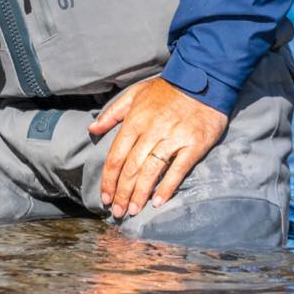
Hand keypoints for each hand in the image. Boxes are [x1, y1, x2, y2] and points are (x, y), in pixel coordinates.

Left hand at [88, 77, 227, 219]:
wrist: (202, 81)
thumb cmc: (166, 91)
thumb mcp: (134, 95)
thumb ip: (112, 114)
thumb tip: (91, 129)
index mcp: (134, 120)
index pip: (116, 155)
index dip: (109, 179)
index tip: (104, 196)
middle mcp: (151, 131)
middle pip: (131, 167)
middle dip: (121, 192)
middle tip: (116, 212)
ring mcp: (173, 139)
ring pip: (151, 171)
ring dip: (139, 194)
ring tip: (132, 211)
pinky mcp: (194, 145)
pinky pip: (178, 170)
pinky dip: (167, 187)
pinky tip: (158, 202)